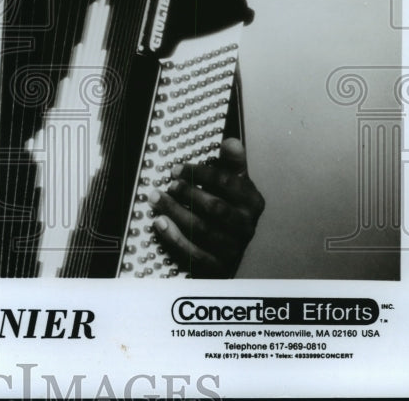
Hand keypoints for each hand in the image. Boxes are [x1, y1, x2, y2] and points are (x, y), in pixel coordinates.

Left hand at [149, 137, 264, 277]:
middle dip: (187, 193)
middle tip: (167, 185)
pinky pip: (194, 253)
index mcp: (252, 202)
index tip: (176, 169)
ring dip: (175, 212)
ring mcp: (233, 248)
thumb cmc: (228, 207)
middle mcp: (246, 226)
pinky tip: (160, 223)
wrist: (229, 247)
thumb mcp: (234, 182)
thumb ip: (231, 162)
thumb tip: (231, 142)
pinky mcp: (218, 266)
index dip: (200, 174)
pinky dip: (174, 238)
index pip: (227, 183)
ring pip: (202, 230)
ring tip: (156, 199)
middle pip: (215, 207)